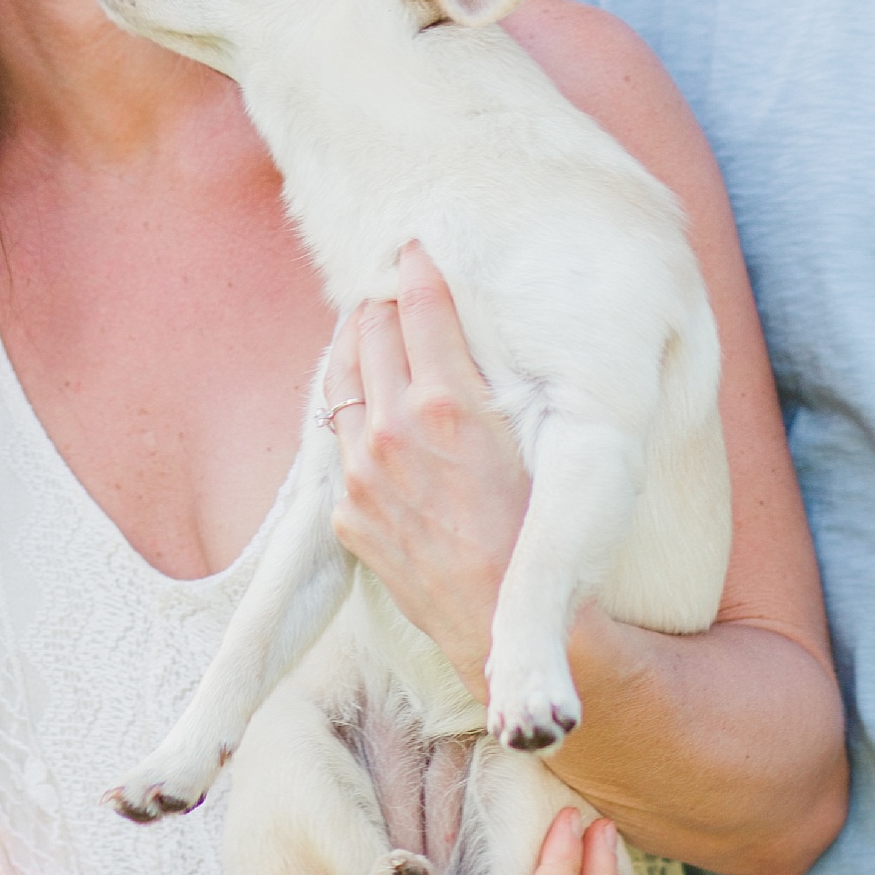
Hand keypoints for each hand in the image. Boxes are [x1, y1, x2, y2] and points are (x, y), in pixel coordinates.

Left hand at [329, 240, 536, 692]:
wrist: (505, 627)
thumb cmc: (540, 533)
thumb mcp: (534, 441)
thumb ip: (493, 379)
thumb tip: (469, 325)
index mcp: (447, 404)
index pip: (418, 304)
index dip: (416, 267)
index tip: (415, 247)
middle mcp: (394, 431)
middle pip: (368, 329)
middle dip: (379, 299)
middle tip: (389, 282)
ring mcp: (361, 473)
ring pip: (339, 378)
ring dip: (353, 345)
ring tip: (367, 326)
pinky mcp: (346, 512)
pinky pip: (335, 439)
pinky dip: (348, 408)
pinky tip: (364, 400)